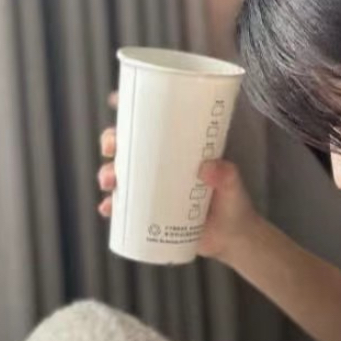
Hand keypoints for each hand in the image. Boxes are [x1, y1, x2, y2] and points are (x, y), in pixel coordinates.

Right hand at [96, 88, 257, 260]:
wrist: (232, 239)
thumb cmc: (234, 204)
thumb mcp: (233, 185)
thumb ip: (227, 175)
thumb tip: (208, 167)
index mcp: (179, 150)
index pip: (152, 124)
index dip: (131, 110)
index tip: (117, 101)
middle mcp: (161, 167)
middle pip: (127, 146)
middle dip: (111, 141)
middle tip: (111, 148)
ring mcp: (152, 190)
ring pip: (119, 175)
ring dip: (106, 174)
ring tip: (110, 182)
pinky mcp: (148, 215)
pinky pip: (122, 208)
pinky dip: (111, 207)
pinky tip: (107, 208)